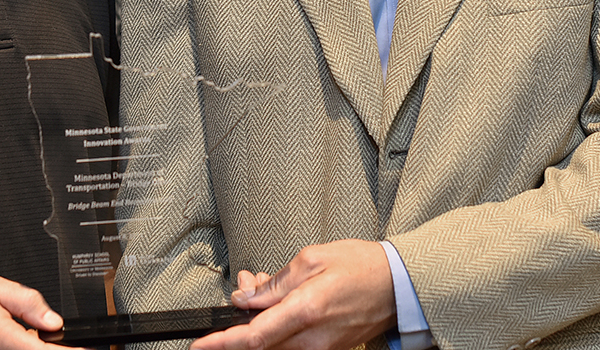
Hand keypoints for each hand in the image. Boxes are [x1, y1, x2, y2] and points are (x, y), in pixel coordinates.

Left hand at [191, 240, 395, 349]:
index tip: (200, 344)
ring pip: (274, 343)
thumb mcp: (312, 259)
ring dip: (260, 318)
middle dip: (242, 318)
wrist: (398, 285)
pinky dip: (278, 323)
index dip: (222, 343)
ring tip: (265, 284)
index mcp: (305, 312)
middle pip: (259, 343)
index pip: (253, 337)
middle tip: (246, 284)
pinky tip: (281, 298)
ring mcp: (321, 349)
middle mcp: (312, 339)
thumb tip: (247, 298)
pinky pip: (291, 343)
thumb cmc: (360, 266)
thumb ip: (276, 282)